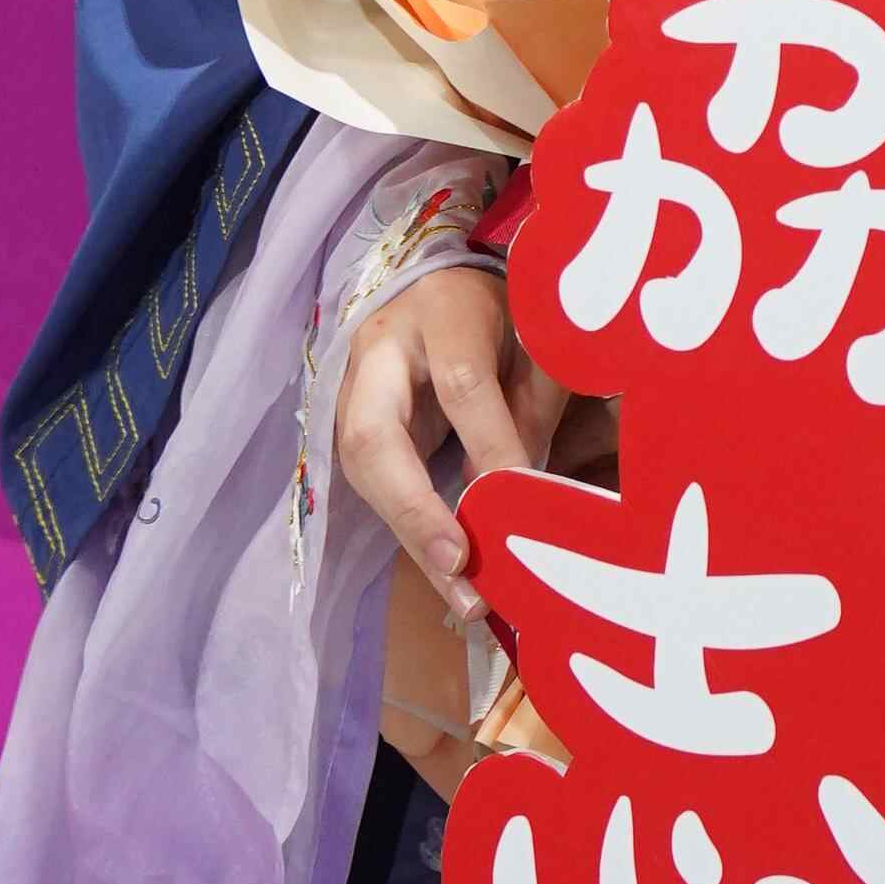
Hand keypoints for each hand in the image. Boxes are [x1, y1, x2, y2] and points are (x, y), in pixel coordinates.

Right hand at [334, 263, 566, 615]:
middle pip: (375, 438)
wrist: (441, 287)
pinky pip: (376, 487)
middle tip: (461, 568)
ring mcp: (353, 391)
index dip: (491, 446)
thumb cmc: (502, 311)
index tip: (523, 503)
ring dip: (413, 539)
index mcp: (441, 309)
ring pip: (366, 473)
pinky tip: (448, 574)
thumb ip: (533, 401)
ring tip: (462, 596)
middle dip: (416, 511)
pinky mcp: (349, 428)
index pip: (462, 384)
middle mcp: (380, 350)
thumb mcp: (534, 336)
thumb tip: (529, 489)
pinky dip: (413, 533)